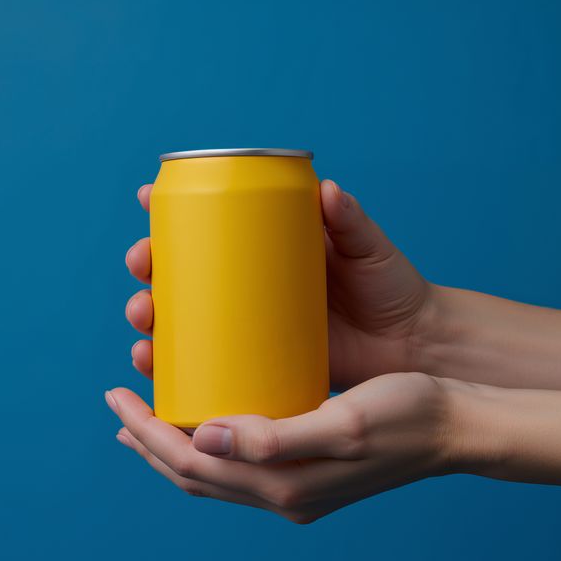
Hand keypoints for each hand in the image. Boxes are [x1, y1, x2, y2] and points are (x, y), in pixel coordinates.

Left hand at [106, 373, 459, 523]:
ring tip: (144, 420)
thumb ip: (275, 437)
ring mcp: (295, 487)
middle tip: (118, 403)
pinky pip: (239, 465)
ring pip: (213, 473)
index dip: (147, 431)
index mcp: (284, 484)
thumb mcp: (345, 422)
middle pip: (193, 474)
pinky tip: (205, 422)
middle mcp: (283, 493)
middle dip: (147, 441)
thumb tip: (205, 436)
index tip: (116, 394)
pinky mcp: (307, 472)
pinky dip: (207, 446)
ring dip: (173, 447)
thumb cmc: (409, 414)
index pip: (191, 462)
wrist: (458, 427)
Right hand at [124, 180, 435, 388]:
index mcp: (267, 253)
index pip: (206, 228)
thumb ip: (352, 221)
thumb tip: (325, 188)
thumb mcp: (369, 250)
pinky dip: (173, 372)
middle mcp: (249, 292)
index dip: (168, 214)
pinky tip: (152, 371)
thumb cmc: (394, 289)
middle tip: (143, 272)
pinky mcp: (259, 372)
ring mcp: (250, 333)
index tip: (145, 202)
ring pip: (183, 327)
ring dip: (149, 325)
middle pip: (180, 279)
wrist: (417, 346)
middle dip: (148, 274)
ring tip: (143, 326)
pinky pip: (206, 371)